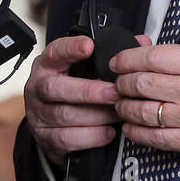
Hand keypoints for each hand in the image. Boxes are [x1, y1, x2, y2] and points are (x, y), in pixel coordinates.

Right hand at [23, 33, 148, 165]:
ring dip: (96, 115)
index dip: (70, 48)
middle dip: (88, 91)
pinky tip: (108, 132)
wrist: (50, 125)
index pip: (54, 52)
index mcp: (47, 66)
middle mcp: (38, 88)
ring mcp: (39, 115)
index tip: (89, 45)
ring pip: (65, 115)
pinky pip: (68, 138)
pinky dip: (92, 136)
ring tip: (118, 113)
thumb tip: (141, 42)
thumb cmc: (71, 90)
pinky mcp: (45, 138)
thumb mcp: (84, 69)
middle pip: (56, 88)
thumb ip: (109, 56)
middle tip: (115, 92)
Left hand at [111, 45, 179, 163]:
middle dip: (123, 83)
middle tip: (117, 82)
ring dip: (126, 108)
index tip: (119, 60)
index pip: (152, 57)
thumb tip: (155, 56)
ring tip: (121, 104)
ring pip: (144, 112)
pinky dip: (138, 134)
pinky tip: (132, 129)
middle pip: (142, 84)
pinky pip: (157, 139)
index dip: (128, 57)